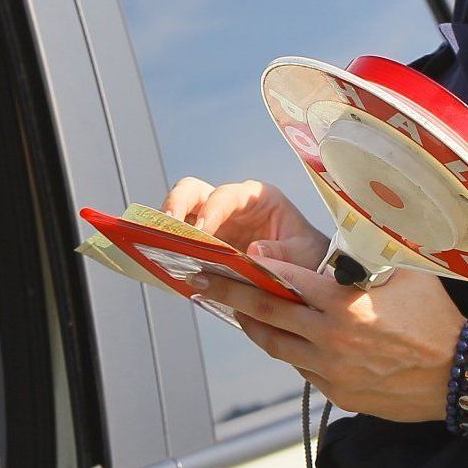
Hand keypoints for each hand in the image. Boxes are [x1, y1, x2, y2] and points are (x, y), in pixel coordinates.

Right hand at [161, 178, 330, 267]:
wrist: (310, 276)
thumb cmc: (310, 256)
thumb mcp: (304, 254)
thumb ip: (283, 253)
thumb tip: (253, 253)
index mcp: (257, 198)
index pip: (226, 195)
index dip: (211, 210)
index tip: (202, 233)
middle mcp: (231, 206)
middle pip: (192, 192)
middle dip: (176, 205)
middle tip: (167, 228)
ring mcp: (215, 226)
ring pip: (180, 214)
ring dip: (167, 228)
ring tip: (158, 247)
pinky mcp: (205, 246)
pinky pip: (182, 242)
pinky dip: (172, 250)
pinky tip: (166, 265)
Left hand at [191, 255, 465, 422]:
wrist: (459, 374)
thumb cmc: (434, 319)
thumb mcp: (403, 274)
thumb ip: (366, 257)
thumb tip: (343, 235)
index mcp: (342, 303)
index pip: (285, 281)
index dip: (254, 270)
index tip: (228, 260)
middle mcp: (329, 338)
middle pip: (266, 314)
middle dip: (230, 295)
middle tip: (203, 283)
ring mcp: (330, 369)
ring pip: (277, 346)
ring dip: (253, 327)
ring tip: (237, 311)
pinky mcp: (337, 393)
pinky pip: (302, 369)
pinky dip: (290, 351)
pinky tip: (283, 338)